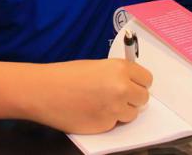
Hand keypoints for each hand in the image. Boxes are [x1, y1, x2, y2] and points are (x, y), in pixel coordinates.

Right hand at [29, 59, 151, 133]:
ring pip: (132, 114)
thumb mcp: (97, 66)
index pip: (147, 79)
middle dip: (133, 98)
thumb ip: (117, 75)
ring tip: (102, 104)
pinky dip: (108, 120)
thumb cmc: (66, 74)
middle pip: (143, 98)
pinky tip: (93, 112)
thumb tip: (131, 84)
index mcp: (120, 69)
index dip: (138, 82)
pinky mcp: (106, 126)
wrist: (45, 91)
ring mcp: (115, 109)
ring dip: (122, 111)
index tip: (132, 84)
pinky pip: (116, 124)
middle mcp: (122, 88)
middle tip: (117, 96)